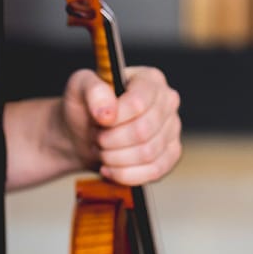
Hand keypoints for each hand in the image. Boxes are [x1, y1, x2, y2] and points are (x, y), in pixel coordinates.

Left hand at [61, 66, 182, 185]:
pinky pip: (155, 171)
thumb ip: (92, 90)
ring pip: (147, 153)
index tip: (98, 122)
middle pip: (143, 131)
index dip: (116, 118)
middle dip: (112, 140)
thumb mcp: (79, 87)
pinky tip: (110, 168)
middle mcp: (168, 101)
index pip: (139, 103)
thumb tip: (108, 112)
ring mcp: (173, 129)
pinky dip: (126, 174)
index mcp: (150, 79)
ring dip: (115, 157)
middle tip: (97, 139)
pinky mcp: (171, 154)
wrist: (83, 135)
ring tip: (102, 151)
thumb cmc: (85, 107)